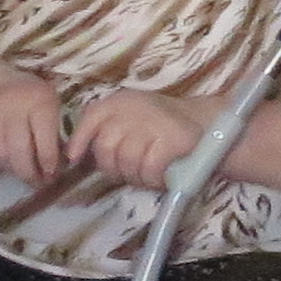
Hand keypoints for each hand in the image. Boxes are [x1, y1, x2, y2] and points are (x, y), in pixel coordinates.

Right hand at [0, 57, 71, 185]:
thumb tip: (59, 163)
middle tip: (38, 182)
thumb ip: (54, 129)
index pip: (45, 142)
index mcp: (38, 102)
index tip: (52, 175)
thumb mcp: (48, 101)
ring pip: (1, 157)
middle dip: (30, 174)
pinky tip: (3, 163)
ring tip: (22, 172)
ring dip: (12, 170)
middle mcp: (13, 110)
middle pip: (20, 153)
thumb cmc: (26, 92)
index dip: (49, 164)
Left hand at [69, 88, 208, 192]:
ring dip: (135, 177)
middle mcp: (134, 108)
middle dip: (113, 169)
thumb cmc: (161, 128)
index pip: (91, 117)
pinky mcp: (171, 139)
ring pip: (127, 162)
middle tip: (128, 174)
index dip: (80, 141)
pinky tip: (160, 177)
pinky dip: (152, 179)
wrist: (207, 124)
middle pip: (106, 148)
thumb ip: (105, 132)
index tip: (74, 160)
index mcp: (121, 101)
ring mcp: (154, 122)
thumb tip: (74, 156)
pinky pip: (148, 169)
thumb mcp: (130, 121)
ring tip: (147, 175)